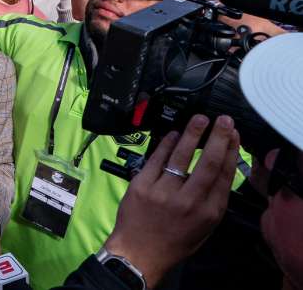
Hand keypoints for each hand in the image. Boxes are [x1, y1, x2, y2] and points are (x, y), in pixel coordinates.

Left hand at [103, 114, 239, 288]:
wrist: (139, 253)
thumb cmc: (174, 241)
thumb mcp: (205, 227)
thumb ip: (213, 200)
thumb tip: (221, 170)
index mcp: (208, 212)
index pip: (224, 175)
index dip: (230, 151)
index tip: (233, 135)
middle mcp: (188, 201)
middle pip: (207, 162)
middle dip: (218, 137)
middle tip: (222, 120)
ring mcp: (163, 192)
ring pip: (181, 156)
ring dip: (192, 133)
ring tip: (199, 119)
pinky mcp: (142, 185)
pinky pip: (156, 159)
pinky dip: (166, 144)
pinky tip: (172, 134)